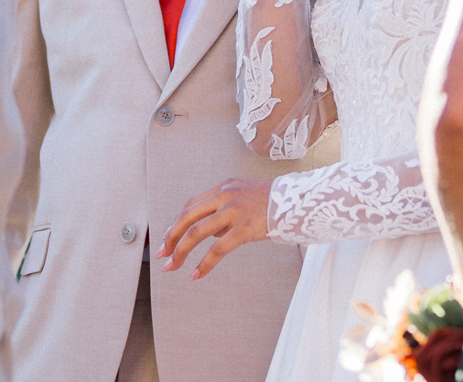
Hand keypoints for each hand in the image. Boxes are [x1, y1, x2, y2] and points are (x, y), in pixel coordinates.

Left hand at [156, 177, 271, 279]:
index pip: (192, 205)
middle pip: (188, 216)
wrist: (299, 199)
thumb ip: (226, 208)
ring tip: (173, 267)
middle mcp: (226, 195)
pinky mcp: (245, 228)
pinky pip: (218, 249)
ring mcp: (235, 210)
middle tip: (162, 255)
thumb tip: (209, 232)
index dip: (176, 223)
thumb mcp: (245, 196)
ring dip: (181, 251)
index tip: (168, 239)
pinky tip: (196, 275)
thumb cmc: (274, 201)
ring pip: (198, 232)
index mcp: (224, 187)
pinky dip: (204, 264)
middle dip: (171, 237)